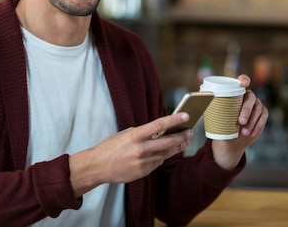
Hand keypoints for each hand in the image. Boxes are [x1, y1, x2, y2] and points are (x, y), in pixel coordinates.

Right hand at [69, 112, 192, 196]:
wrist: (98, 166)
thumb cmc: (111, 147)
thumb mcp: (125, 134)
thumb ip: (142, 133)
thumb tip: (159, 131)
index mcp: (135, 136)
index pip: (158, 125)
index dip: (174, 120)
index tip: (186, 115)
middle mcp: (140, 149)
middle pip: (167, 142)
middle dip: (181, 137)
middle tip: (189, 132)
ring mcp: (143, 162)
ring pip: (165, 154)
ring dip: (176, 148)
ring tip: (183, 142)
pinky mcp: (143, 172)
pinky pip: (157, 163)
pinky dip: (161, 158)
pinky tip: (165, 154)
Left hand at [212, 74, 267, 169]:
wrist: (231, 139)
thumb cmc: (221, 124)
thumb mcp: (214, 116)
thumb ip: (210, 107)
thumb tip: (198, 100)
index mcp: (236, 92)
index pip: (243, 80)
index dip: (244, 79)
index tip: (243, 83)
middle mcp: (248, 96)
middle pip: (251, 98)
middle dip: (246, 110)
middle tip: (240, 122)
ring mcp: (257, 104)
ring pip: (258, 109)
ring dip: (251, 121)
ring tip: (243, 132)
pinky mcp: (262, 113)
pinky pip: (263, 118)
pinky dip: (256, 126)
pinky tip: (250, 133)